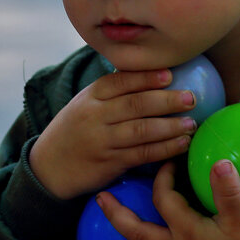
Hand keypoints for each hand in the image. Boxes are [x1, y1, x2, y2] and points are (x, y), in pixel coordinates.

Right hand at [29, 69, 197, 199]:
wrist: (48, 167)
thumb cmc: (74, 130)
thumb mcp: (85, 104)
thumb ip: (112, 91)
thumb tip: (149, 73)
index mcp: (91, 96)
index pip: (120, 81)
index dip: (146, 78)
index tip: (170, 74)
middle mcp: (95, 116)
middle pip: (135, 105)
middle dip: (166, 101)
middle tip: (191, 98)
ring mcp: (102, 141)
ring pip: (141, 131)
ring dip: (170, 127)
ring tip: (191, 124)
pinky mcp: (109, 163)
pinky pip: (141, 154)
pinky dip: (164, 149)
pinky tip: (180, 144)